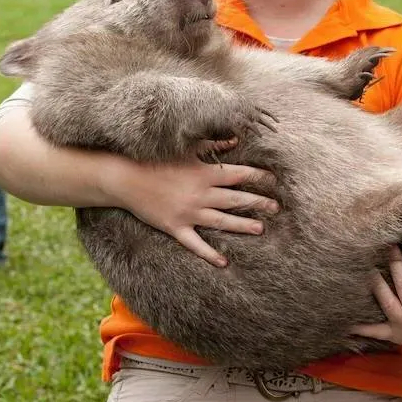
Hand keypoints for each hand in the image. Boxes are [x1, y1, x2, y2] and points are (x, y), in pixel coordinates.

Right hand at [103, 154, 278, 267]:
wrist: (126, 178)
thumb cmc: (155, 159)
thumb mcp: (186, 149)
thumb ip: (213, 145)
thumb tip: (236, 139)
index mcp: (204, 173)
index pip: (238, 174)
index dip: (258, 177)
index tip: (274, 180)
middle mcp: (200, 194)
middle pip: (235, 199)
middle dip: (257, 202)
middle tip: (276, 208)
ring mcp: (188, 213)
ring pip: (221, 221)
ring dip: (242, 225)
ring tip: (260, 229)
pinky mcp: (175, 227)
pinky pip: (195, 244)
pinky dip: (210, 254)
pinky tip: (224, 262)